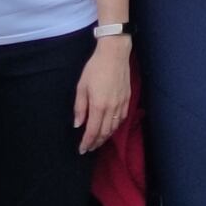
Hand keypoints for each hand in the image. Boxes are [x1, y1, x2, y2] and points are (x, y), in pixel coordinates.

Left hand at [72, 33, 134, 150]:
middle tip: (89, 148)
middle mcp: (111, 108)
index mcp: (98, 105)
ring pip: (114, 128)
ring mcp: (121, 104)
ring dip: (106, 137)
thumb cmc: (95, 68)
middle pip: (104, 132)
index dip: (87, 143)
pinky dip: (115, 127)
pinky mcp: (127, 100)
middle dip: (96, 143)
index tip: (82, 150)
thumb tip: (78, 124)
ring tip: (98, 141)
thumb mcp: (82, 87)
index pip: (93, 131)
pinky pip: (121, 119)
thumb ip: (80, 107)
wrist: (114, 55)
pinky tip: (110, 128)